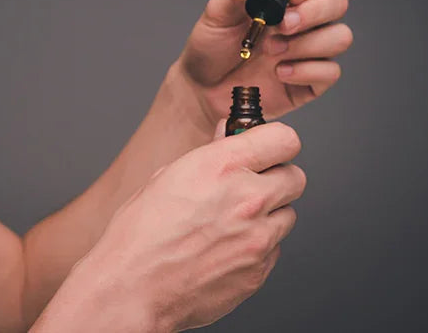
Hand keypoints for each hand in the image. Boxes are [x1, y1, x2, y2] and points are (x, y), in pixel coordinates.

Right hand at [63, 121, 305, 331]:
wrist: (132, 290)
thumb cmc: (139, 236)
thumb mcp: (167, 177)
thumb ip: (210, 155)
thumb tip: (229, 136)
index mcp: (221, 167)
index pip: (283, 139)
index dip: (276, 143)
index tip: (269, 149)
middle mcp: (246, 199)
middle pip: (296, 177)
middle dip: (277, 179)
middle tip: (254, 186)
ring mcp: (257, 238)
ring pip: (288, 215)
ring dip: (269, 215)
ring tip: (232, 224)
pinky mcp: (259, 270)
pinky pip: (274, 249)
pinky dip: (258, 247)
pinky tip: (226, 249)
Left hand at [175, 0, 351, 127]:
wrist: (202, 88)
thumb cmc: (211, 48)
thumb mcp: (217, 15)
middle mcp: (304, 21)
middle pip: (337, 2)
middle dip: (313, 12)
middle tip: (283, 25)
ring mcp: (310, 50)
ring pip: (340, 36)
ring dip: (308, 43)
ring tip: (272, 51)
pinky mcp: (311, 80)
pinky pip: (330, 71)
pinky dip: (305, 71)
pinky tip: (279, 73)